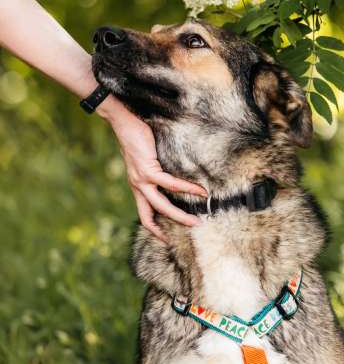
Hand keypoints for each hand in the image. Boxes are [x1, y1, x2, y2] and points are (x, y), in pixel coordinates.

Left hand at [98, 96, 206, 241]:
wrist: (124, 124)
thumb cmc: (137, 137)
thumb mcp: (145, 159)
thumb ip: (155, 170)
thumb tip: (174, 175)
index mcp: (137, 186)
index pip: (144, 214)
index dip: (154, 229)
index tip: (166, 239)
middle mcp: (137, 186)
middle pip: (152, 215)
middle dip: (172, 225)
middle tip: (190, 230)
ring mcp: (141, 180)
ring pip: (162, 205)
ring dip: (180, 215)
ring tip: (197, 220)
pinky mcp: (147, 171)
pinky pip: (171, 184)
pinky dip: (187, 188)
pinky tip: (200, 190)